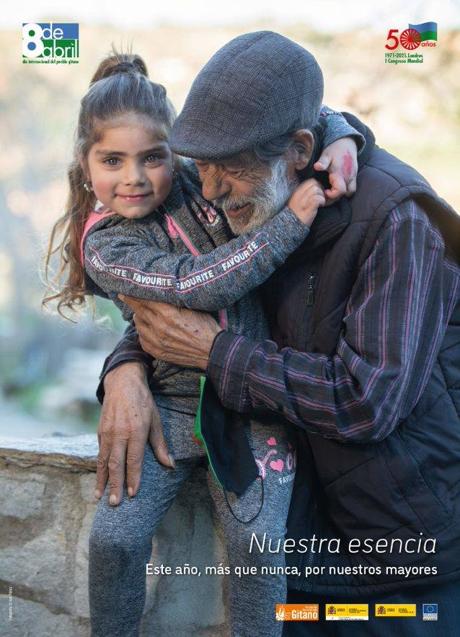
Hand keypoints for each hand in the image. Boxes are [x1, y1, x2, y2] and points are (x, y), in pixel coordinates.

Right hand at [95, 361, 174, 505]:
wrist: (122, 383)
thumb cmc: (143, 402)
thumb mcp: (156, 420)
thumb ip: (160, 444)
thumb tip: (170, 465)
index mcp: (136, 430)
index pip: (134, 459)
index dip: (133, 477)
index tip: (133, 494)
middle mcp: (119, 433)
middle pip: (116, 464)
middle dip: (115, 485)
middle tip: (114, 503)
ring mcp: (107, 433)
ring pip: (104, 461)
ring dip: (103, 481)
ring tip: (100, 498)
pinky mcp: (100, 432)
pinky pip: (99, 454)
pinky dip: (99, 469)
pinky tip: (99, 481)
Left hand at [119, 297, 221, 369]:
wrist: (212, 351)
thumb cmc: (205, 326)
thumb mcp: (192, 307)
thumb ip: (173, 300)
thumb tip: (160, 291)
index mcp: (167, 313)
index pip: (143, 300)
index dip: (133, 294)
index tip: (125, 289)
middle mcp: (159, 327)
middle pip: (138, 311)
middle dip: (132, 303)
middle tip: (126, 296)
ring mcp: (157, 341)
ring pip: (138, 325)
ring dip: (139, 317)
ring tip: (142, 313)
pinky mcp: (157, 351)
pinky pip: (142, 339)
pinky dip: (143, 331)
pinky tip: (148, 328)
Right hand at [288, 178, 325, 225]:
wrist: (291, 226)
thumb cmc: (297, 213)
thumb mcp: (298, 200)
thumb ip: (305, 193)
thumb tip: (316, 187)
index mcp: (297, 191)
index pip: (310, 181)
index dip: (317, 185)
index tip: (318, 193)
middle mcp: (299, 194)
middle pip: (314, 183)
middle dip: (320, 189)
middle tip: (320, 198)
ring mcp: (303, 200)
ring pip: (316, 189)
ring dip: (321, 195)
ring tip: (320, 203)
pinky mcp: (308, 207)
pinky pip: (317, 198)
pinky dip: (322, 201)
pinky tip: (320, 206)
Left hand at [314, 137, 357, 204]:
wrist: (347, 142)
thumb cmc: (334, 149)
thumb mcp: (326, 154)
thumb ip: (322, 162)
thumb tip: (317, 167)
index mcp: (340, 173)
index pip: (340, 191)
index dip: (332, 195)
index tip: (324, 192)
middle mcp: (349, 176)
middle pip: (344, 194)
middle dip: (335, 197)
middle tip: (325, 195)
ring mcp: (353, 176)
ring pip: (350, 192)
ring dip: (341, 194)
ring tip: (331, 192)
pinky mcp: (354, 176)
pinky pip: (352, 187)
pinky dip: (345, 190)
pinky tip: (336, 187)